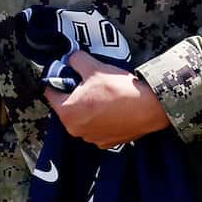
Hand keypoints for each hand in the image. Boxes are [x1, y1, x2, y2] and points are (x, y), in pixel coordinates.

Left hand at [45, 53, 168, 147]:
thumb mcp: (94, 67)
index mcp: (67, 112)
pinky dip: (102, 118)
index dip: (59, 79)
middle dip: (75, 94)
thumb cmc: (120, 89)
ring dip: (88, 107)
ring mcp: (92, 138)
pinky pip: (97, 127)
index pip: (51, 92)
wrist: (150, 107)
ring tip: (104, 95)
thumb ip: (76, 60)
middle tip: (90, 82)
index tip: (68, 73)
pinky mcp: (107, 142)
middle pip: (67, 107)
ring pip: (83, 118)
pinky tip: (113, 107)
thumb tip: (71, 59)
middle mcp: (76, 130)